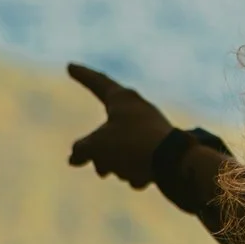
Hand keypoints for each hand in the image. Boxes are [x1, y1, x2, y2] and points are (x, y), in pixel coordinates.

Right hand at [67, 63, 172, 189]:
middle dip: (95, 149)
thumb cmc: (131, 145)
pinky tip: (141, 177)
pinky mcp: (159, 147)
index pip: (97, 82)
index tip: (71, 66)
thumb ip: (81, 149)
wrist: (174, 162)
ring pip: (119, 147)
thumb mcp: (97, 146)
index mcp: (122, 99)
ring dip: (112, 163)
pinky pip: (136, 159)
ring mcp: (149, 128)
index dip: (82, 75)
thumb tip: (74, 158)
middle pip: (104, 128)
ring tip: (115, 172)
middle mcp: (136, 109)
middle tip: (82, 161)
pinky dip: (133, 170)